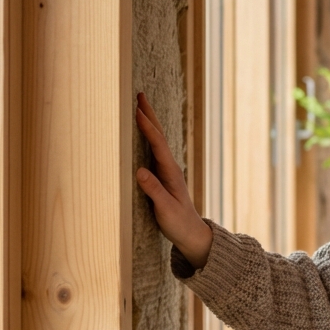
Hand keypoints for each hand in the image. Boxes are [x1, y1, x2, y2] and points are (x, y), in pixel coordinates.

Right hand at [135, 92, 212, 267]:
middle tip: (139, 95)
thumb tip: (139, 171)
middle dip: (149, 115)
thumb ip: (153, 191)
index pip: (157, 145)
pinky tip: (143, 132)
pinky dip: (148, 136)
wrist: (191, 233)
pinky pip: (154, 150)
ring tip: (140, 106)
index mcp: (171, 173)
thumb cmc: (178, 223)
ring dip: (149, 122)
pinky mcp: (163, 176)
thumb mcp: (165, 209)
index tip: (138, 111)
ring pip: (157, 140)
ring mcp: (167, 170)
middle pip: (159, 135)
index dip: (147, 128)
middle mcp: (170, 167)